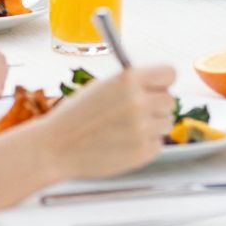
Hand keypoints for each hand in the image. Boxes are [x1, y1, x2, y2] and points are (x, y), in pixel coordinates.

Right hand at [41, 65, 177, 179]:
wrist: (55, 148)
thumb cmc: (76, 116)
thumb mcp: (102, 87)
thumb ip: (133, 84)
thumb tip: (160, 86)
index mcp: (129, 80)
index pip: (170, 73)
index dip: (162, 82)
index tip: (156, 88)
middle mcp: (139, 102)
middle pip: (170, 100)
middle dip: (156, 106)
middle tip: (135, 113)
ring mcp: (142, 128)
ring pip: (166, 122)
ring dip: (152, 126)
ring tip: (125, 130)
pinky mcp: (143, 152)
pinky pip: (158, 144)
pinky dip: (145, 145)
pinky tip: (123, 144)